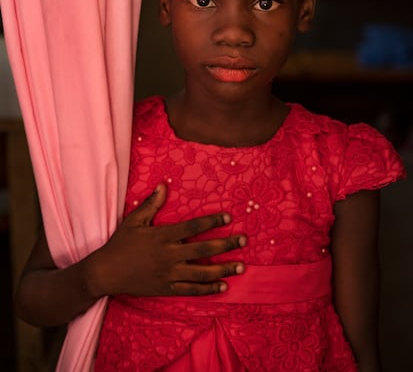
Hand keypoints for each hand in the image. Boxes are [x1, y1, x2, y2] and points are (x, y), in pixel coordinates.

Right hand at [88, 184, 245, 297]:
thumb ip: (151, 204)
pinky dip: (208, 289)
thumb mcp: (134, 221)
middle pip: (203, 249)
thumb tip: (163, 186)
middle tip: (243, 241)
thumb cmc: (120, 244)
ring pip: (202, 272)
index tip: (228, 218)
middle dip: (226, 245)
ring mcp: (169, 274)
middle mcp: (169, 255)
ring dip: (223, 268)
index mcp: (163, 236)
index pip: (193, 227)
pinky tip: (222, 286)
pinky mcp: (166, 289)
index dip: (212, 221)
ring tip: (241, 266)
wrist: (105, 273)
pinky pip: (191, 290)